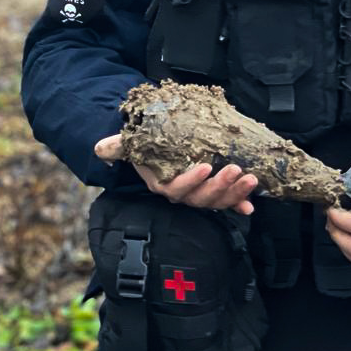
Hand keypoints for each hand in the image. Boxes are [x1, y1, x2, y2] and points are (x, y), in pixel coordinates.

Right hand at [94, 135, 258, 215]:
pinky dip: (240, 204)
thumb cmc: (147, 147)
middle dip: (220, 186)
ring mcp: (200, 194)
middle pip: (201, 198)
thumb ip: (117, 146)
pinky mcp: (214, 192)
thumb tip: (99, 148)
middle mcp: (182, 193)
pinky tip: (251, 205)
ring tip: (251, 178)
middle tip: (235, 169)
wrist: (158, 150)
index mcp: (163, 184)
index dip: (191, 181)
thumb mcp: (131, 144)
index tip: (205, 167)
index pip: (176, 188)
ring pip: (217, 200)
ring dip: (235, 192)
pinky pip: (227, 203)